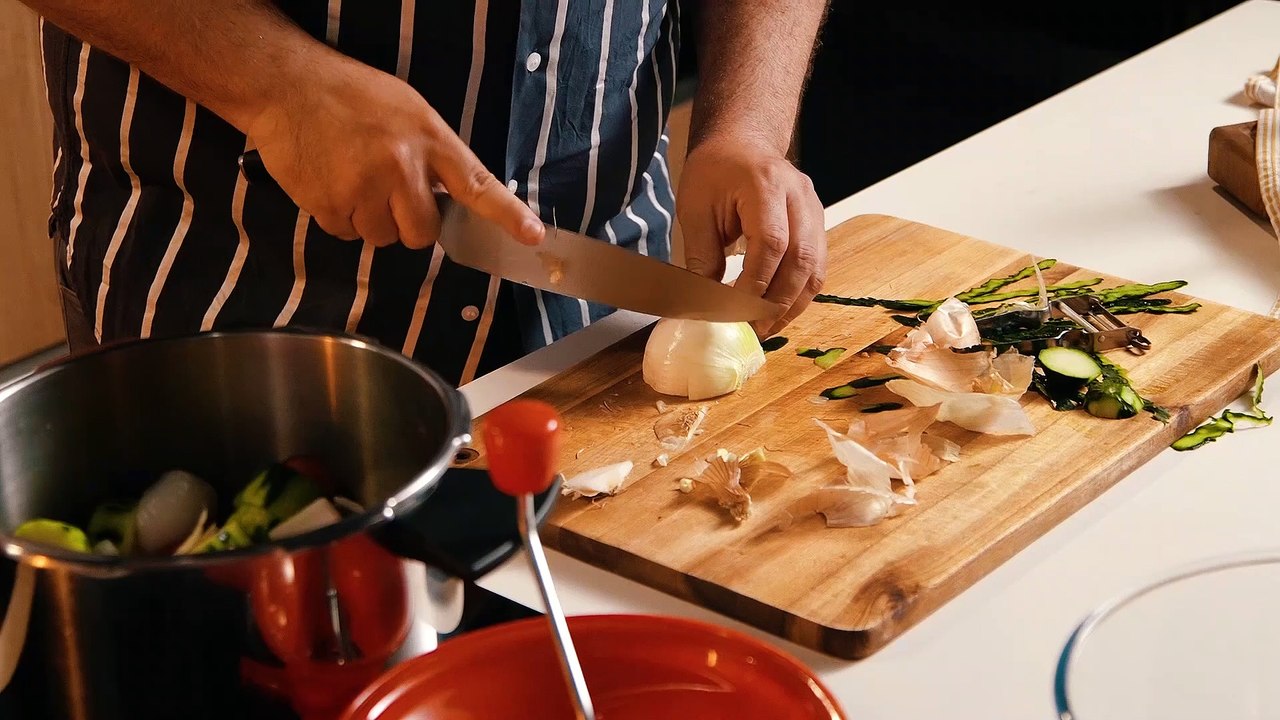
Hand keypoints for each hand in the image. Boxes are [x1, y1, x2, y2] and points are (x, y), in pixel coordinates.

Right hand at [244, 57, 542, 248]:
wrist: (287, 84)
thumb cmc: (351, 96)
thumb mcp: (407, 111)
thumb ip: (432, 155)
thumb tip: (447, 199)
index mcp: (429, 139)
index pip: (478, 184)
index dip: (508, 215)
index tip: (534, 236)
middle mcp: (402, 166)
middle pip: (422, 234)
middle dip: (408, 222)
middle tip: (388, 192)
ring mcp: (365, 188)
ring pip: (383, 238)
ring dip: (371, 220)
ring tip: (353, 178)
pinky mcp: (330, 205)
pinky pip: (347, 235)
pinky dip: (340, 218)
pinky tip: (331, 183)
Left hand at [677, 135, 826, 336]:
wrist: (742, 142)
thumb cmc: (714, 172)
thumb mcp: (695, 209)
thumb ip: (702, 256)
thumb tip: (704, 305)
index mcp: (766, 184)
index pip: (771, 243)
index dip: (756, 283)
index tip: (735, 312)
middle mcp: (799, 195)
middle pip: (801, 258)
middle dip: (778, 301)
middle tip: (754, 329)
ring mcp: (814, 209)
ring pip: (815, 267)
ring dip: (793, 304)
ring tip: (767, 328)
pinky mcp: (818, 224)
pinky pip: (816, 265)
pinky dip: (800, 293)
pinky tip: (778, 310)